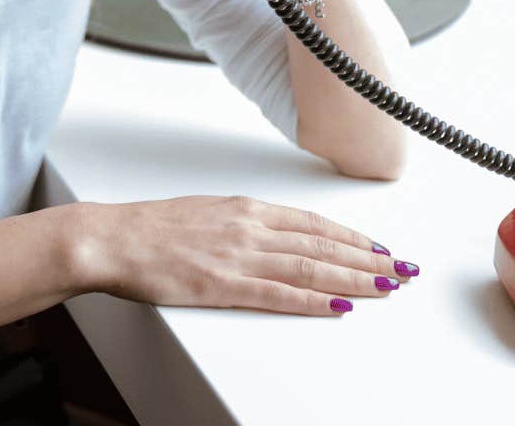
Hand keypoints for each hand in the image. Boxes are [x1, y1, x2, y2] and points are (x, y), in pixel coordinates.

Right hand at [72, 196, 414, 315]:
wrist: (111, 238)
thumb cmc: (149, 228)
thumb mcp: (205, 212)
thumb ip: (241, 223)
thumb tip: (269, 235)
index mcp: (246, 208)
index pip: (314, 225)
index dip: (353, 238)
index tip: (381, 249)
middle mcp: (251, 227)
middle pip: (323, 246)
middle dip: (369, 259)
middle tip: (404, 270)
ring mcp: (239, 256)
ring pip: (312, 268)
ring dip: (356, 278)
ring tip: (389, 287)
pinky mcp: (223, 285)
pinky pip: (280, 295)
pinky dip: (315, 301)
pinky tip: (341, 307)